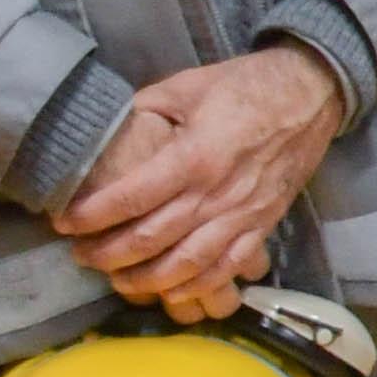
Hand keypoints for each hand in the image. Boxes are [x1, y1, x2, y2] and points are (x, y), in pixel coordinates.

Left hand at [59, 49, 350, 315]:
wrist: (313, 93)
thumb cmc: (246, 85)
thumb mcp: (186, 86)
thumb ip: (143, 111)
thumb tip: (105, 134)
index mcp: (195, 155)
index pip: (131, 197)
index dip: (91, 215)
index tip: (64, 221)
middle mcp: (217, 192)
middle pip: (151, 239)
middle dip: (107, 253)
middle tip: (80, 254)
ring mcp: (243, 214)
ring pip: (185, 264)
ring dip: (145, 279)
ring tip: (116, 278)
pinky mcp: (263, 225)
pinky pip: (226, 269)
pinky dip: (194, 287)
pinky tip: (169, 291)